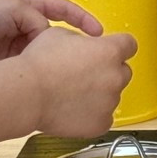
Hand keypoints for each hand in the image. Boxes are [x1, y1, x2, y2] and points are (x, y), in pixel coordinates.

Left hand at [0, 0, 102, 70]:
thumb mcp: (14, 7)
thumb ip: (38, 21)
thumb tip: (52, 41)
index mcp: (28, 8)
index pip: (62, 10)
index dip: (82, 19)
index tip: (99, 33)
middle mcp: (26, 28)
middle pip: (58, 36)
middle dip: (73, 45)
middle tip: (87, 57)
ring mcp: (19, 50)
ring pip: (48, 56)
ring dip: (59, 62)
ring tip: (73, 72)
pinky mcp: (11, 69)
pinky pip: (34, 72)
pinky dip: (44, 76)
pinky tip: (54, 83)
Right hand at [19, 25, 136, 139]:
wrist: (26, 94)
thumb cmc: (39, 63)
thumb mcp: (60, 34)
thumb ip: (82, 38)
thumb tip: (87, 45)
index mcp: (109, 51)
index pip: (129, 45)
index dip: (119, 47)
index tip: (111, 51)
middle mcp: (115, 77)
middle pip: (123, 72)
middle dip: (108, 72)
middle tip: (84, 75)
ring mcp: (110, 102)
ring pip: (111, 96)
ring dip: (98, 94)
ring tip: (71, 94)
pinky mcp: (101, 123)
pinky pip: (103, 118)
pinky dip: (92, 115)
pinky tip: (73, 110)